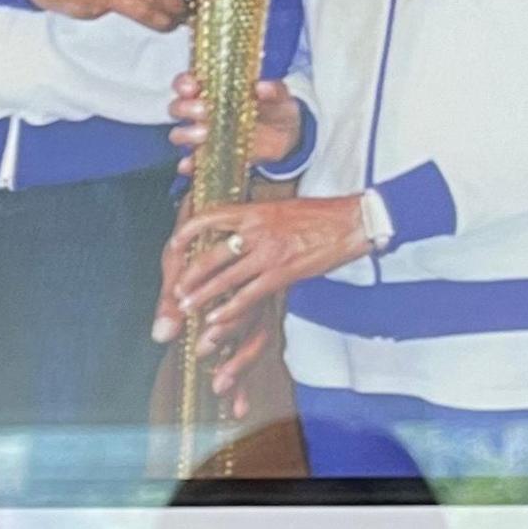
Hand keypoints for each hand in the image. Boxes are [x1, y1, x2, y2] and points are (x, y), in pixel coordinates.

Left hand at [158, 197, 375, 397]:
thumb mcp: (279, 208)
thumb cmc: (319, 215)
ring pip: (226, 278)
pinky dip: (230, 309)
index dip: (186, 232)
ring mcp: (269, 252)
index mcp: (253, 211)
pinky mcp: (283, 272)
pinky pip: (250, 295)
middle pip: (211, 255)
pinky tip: (216, 320)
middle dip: (188, 277)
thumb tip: (233, 229)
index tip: (174, 246)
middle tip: (175, 292)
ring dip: (202, 297)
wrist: (353, 221)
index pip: (208, 217)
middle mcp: (256, 231)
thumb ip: (254, 220)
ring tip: (186, 308)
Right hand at [169, 71, 302, 172]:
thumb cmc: (277, 110)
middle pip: (177, 107)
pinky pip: (191, 162)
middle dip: (185, 108)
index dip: (183, 83)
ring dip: (186, 134)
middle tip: (203, 110)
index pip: (187, 83)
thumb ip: (273, 90)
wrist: (287, 139)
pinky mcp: (210, 157)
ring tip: (205, 134)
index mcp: (215, 90)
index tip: (192, 87)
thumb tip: (262, 87)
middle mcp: (203, 112)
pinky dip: (188, 164)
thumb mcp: (281, 97)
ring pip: (179, 134)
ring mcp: (204, 136)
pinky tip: (192, 164)